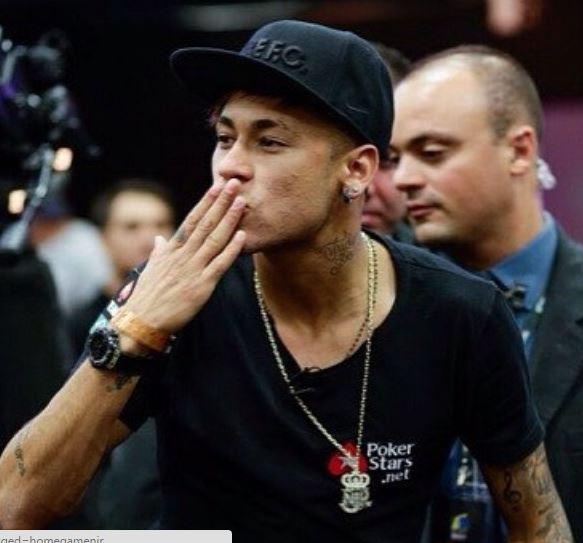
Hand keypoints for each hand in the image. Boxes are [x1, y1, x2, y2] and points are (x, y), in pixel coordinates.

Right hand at [122, 178, 246, 333]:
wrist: (142, 321)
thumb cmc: (147, 296)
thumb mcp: (152, 269)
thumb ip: (159, 252)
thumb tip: (159, 238)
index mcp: (171, 250)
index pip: (192, 219)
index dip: (206, 202)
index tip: (217, 186)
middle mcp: (183, 255)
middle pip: (205, 223)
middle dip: (221, 202)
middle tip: (235, 183)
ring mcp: (193, 269)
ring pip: (214, 239)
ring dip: (229, 219)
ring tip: (241, 202)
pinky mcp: (201, 286)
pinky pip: (219, 264)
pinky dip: (231, 250)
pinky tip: (242, 235)